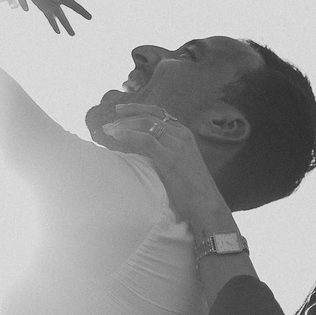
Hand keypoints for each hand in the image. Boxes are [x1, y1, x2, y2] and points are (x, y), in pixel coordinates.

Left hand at [99, 104, 234, 237]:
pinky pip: (146, 140)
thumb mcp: (179, 163)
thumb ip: (165, 152)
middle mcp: (181, 135)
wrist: (207, 205)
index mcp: (184, 134)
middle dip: (127, 115)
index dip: (138, 109)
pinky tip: (116, 136)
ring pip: (146, 124)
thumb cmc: (192, 190)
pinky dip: (129, 135)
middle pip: (150, 115)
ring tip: (108, 130)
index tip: (121, 111)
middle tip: (110, 121)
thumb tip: (143, 150)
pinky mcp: (170, 158)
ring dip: (124, 125)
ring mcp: (177, 145)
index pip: (159, 113)